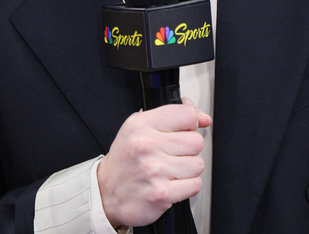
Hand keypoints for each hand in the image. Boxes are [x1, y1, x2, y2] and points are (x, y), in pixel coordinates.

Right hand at [97, 97, 211, 227]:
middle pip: (196, 141)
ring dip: (188, 170)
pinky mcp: (161, 194)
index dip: (190, 124)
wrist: (106, 193)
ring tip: (170, 171)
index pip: (187, 114)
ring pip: (198, 164)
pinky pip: (195, 185)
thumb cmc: (126, 161)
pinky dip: (187, 186)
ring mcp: (154, 170)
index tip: (183, 131)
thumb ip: (172, 117)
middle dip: (188, 150)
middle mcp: (146, 145)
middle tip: (172, 155)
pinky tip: (171, 184)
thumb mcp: (139, 128)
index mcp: (141, 125)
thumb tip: (203, 117)